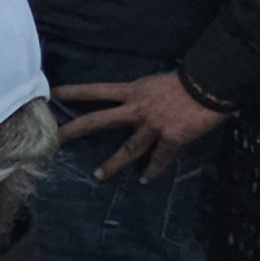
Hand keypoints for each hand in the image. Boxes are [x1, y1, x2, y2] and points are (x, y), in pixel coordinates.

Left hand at [59, 72, 227, 180]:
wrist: (208, 85)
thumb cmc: (182, 81)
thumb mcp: (152, 83)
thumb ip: (139, 94)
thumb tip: (131, 101)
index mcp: (131, 91)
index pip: (95, 90)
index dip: (73, 92)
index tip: (51, 95)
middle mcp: (136, 109)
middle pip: (98, 120)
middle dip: (75, 130)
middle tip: (55, 140)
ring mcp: (152, 125)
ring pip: (128, 148)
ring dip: (113, 164)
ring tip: (98, 176)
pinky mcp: (171, 138)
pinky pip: (160, 157)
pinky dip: (153, 169)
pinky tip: (145, 179)